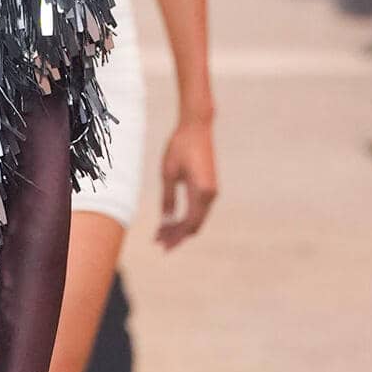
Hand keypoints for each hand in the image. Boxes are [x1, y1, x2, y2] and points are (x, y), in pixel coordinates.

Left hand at [158, 117, 218, 247]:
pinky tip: (172, 221)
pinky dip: (186, 218)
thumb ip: (168, 199)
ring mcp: (212, 191)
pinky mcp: (210, 187)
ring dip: (181, 228)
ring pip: (197, 219)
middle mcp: (211, 194)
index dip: (175, 236)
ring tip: (162, 234)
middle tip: (159, 243)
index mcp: (201, 191)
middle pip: (194, 225)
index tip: (161, 244)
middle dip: (177, 236)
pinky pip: (199, 210)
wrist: (197, 127)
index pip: (188, 223)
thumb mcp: (168, 173)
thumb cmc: (180, 146)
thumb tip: (166, 223)